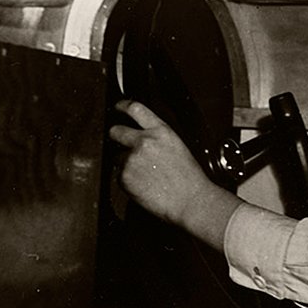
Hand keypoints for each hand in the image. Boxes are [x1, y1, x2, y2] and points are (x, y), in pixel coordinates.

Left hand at [108, 100, 239, 246]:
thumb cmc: (190, 179)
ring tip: (145, 176)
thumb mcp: (178, 147)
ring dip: (125, 164)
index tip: (117, 108)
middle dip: (115, 136)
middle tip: (120, 144)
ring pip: (117, 157)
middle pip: (116, 130)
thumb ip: (157, 138)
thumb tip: (141, 137)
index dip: (122, 106)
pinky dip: (128, 181)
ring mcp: (132, 159)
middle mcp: (144, 142)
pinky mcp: (124, 176)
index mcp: (161, 132)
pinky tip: (144, 185)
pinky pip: (119, 176)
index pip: (135, 109)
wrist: (191, 201)